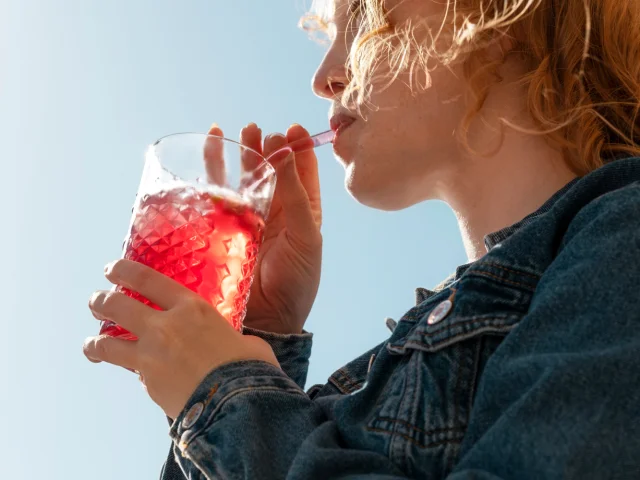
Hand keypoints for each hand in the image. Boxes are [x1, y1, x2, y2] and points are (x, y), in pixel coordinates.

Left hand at [83, 259, 278, 418]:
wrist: (236, 402)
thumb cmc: (248, 367)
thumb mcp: (245, 340)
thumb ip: (228, 337)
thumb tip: (237, 345)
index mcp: (190, 307)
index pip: (146, 279)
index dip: (123, 270)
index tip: (112, 269)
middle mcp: (164, 325)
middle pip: (116, 305)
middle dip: (100, 302)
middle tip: (97, 302)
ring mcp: (150, 354)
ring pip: (106, 342)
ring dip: (94, 342)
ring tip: (92, 344)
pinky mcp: (146, 381)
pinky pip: (130, 372)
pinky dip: (129, 371)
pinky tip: (134, 374)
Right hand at [208, 123, 322, 333]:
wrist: (270, 319)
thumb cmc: (298, 280)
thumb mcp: (307, 236)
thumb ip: (297, 197)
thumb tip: (288, 154)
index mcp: (304, 212)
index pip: (302, 172)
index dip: (298, 148)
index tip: (292, 129)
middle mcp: (276, 212)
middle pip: (269, 171)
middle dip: (264, 148)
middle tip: (256, 131)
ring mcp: (249, 220)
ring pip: (242, 180)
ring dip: (238, 156)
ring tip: (233, 133)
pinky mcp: (224, 230)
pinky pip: (217, 199)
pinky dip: (211, 176)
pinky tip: (208, 157)